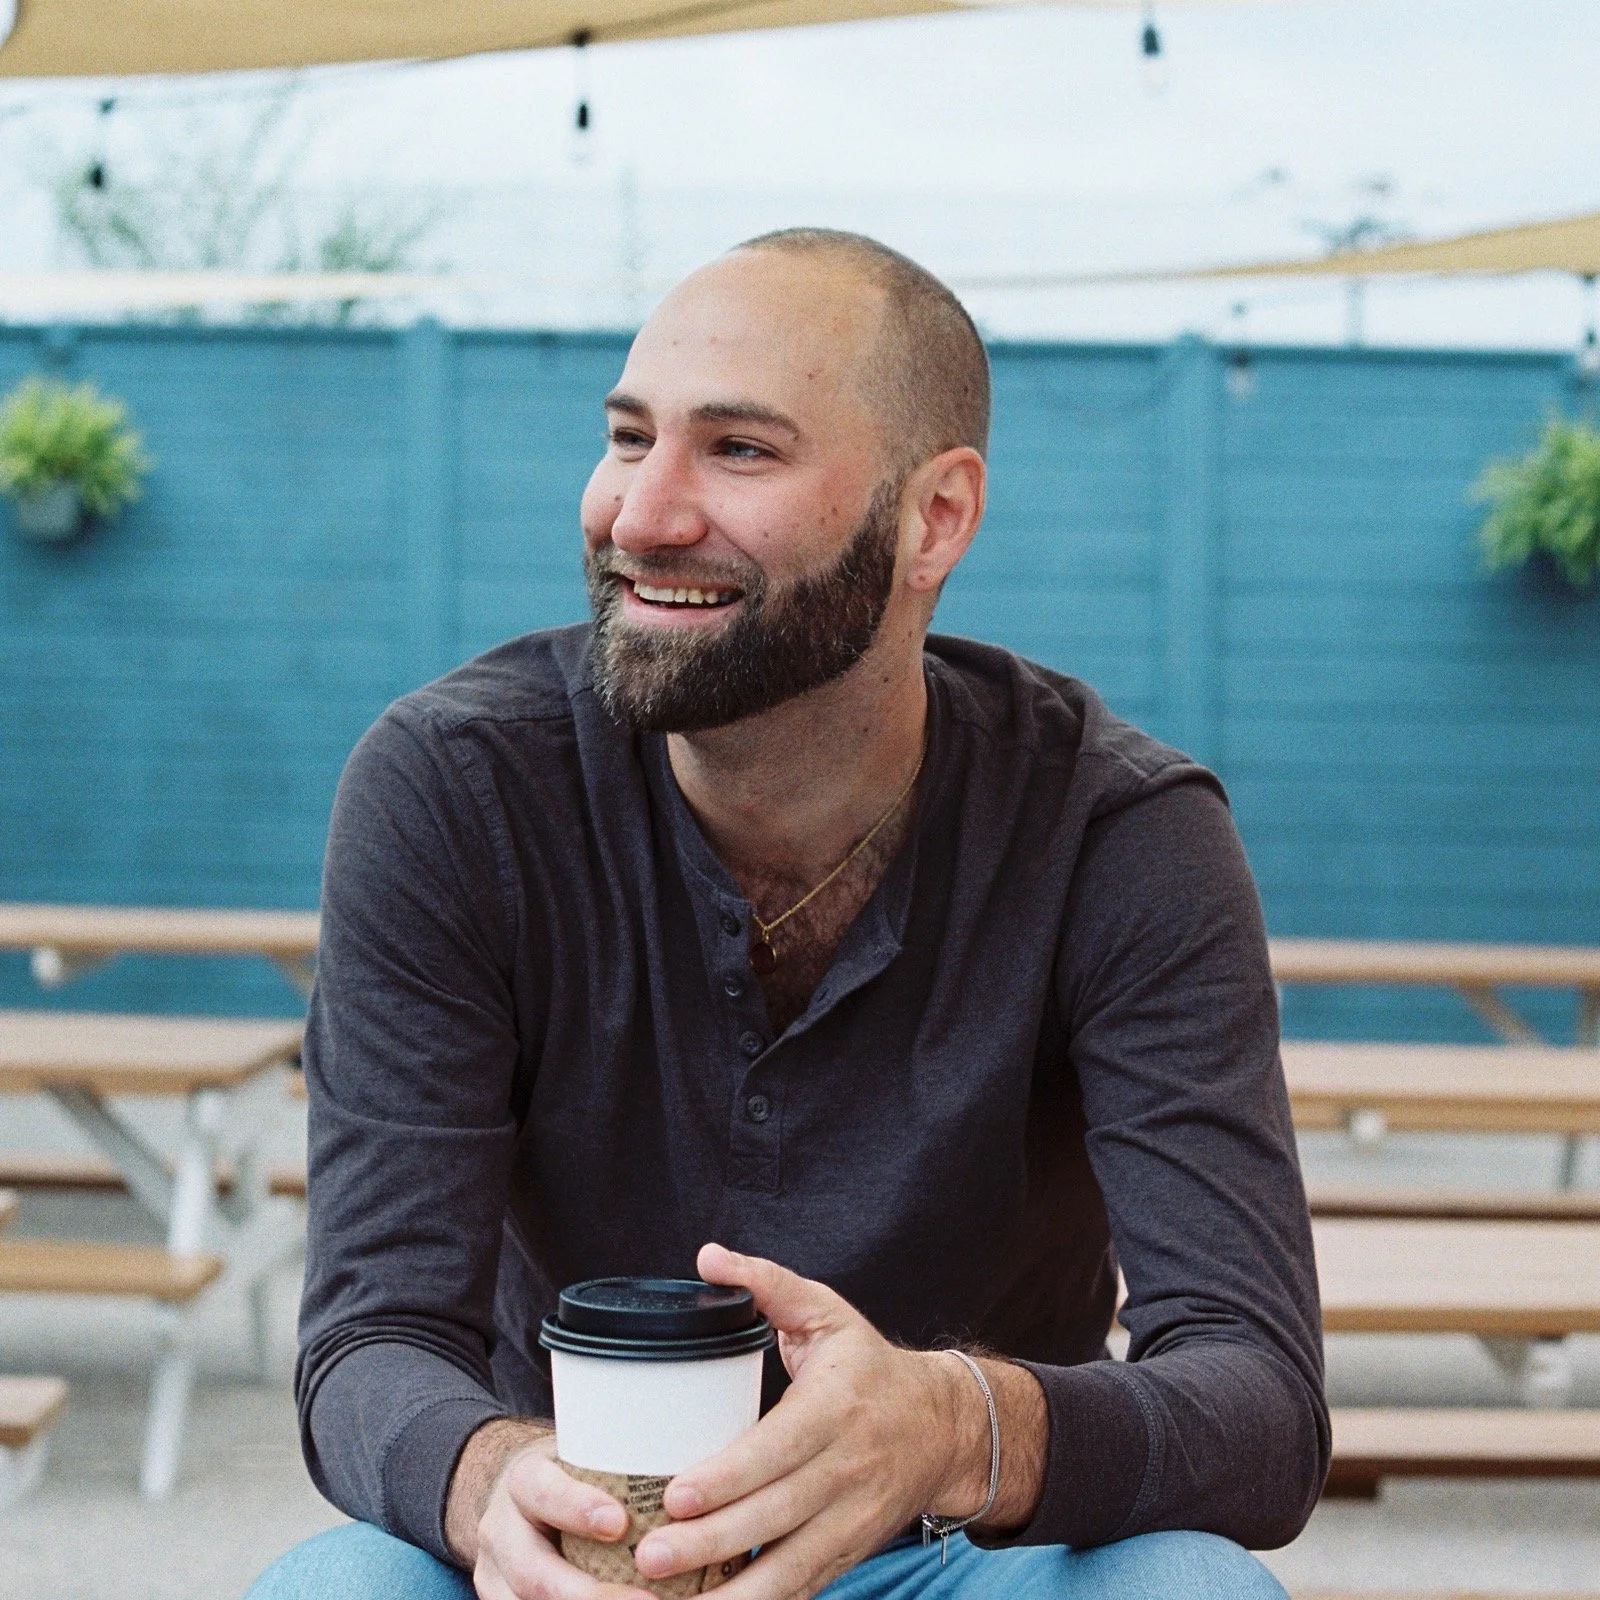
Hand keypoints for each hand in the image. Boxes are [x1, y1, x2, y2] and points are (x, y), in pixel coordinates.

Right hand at [448, 1421, 655, 1599]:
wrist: (519, 1498)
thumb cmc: (570, 1472)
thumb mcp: (583, 1452)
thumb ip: (621, 1461)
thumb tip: (694, 1468)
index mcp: (523, 1480)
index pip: (542, 1491)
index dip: (576, 1508)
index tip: (620, 1523)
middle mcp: (500, 1530)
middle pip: (533, 1573)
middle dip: (588, 1594)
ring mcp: (495, 1576)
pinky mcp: (501, 1599)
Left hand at [630, 1243, 1043, 1599]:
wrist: (944, 1426)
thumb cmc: (868, 1366)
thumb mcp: (824, 1311)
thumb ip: (766, 1283)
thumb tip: (708, 1257)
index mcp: (836, 1408)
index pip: (778, 1449)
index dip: (728, 1478)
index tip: (676, 1495)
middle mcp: (848, 1469)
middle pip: (775, 1515)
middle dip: (710, 1542)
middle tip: (649, 1556)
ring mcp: (852, 1519)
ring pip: (789, 1566)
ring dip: (731, 1594)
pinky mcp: (850, 1552)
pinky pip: (802, 1587)